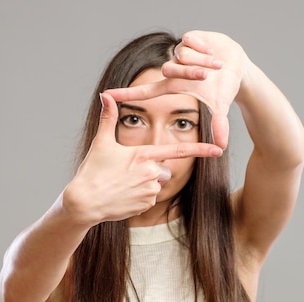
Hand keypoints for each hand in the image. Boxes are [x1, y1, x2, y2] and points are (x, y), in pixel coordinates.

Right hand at [63, 93, 222, 224]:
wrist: (84, 202)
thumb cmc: (92, 171)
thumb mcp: (101, 143)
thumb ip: (108, 118)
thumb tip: (105, 95)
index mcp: (142, 155)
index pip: (178, 150)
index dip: (201, 149)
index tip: (219, 149)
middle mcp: (150, 172)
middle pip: (163, 169)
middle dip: (151, 171)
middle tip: (127, 173)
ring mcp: (149, 190)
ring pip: (156, 184)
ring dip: (144, 184)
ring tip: (123, 184)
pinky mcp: (146, 205)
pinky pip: (150, 198)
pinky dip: (140, 197)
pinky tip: (124, 196)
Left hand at [104, 30, 249, 148]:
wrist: (238, 65)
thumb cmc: (223, 87)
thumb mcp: (220, 106)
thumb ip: (218, 124)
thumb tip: (222, 146)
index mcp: (173, 86)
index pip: (145, 91)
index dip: (126, 94)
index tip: (106, 95)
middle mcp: (172, 68)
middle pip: (170, 69)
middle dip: (191, 72)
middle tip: (207, 75)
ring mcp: (180, 52)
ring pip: (182, 55)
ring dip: (203, 61)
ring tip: (216, 64)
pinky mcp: (189, 37)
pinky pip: (192, 41)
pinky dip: (205, 48)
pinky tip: (213, 52)